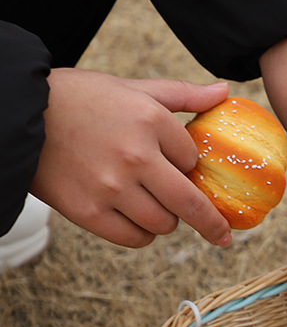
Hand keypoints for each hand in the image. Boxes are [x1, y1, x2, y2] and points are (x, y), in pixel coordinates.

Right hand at [31, 69, 232, 247]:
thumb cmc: (81, 100)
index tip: (178, 165)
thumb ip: (182, 95)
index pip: (192, 160)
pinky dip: (142, 234)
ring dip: (167, 221)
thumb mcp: (132, 88)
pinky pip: (136, 238)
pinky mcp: (90, 212)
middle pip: (190, 204)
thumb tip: (225, 91)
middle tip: (223, 236)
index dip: (188, 165)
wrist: (18, 115)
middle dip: (212, 224)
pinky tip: (136, 220)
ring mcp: (111, 187)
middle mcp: (135, 156)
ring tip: (154, 207)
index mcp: (149, 120)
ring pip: (164, 224)